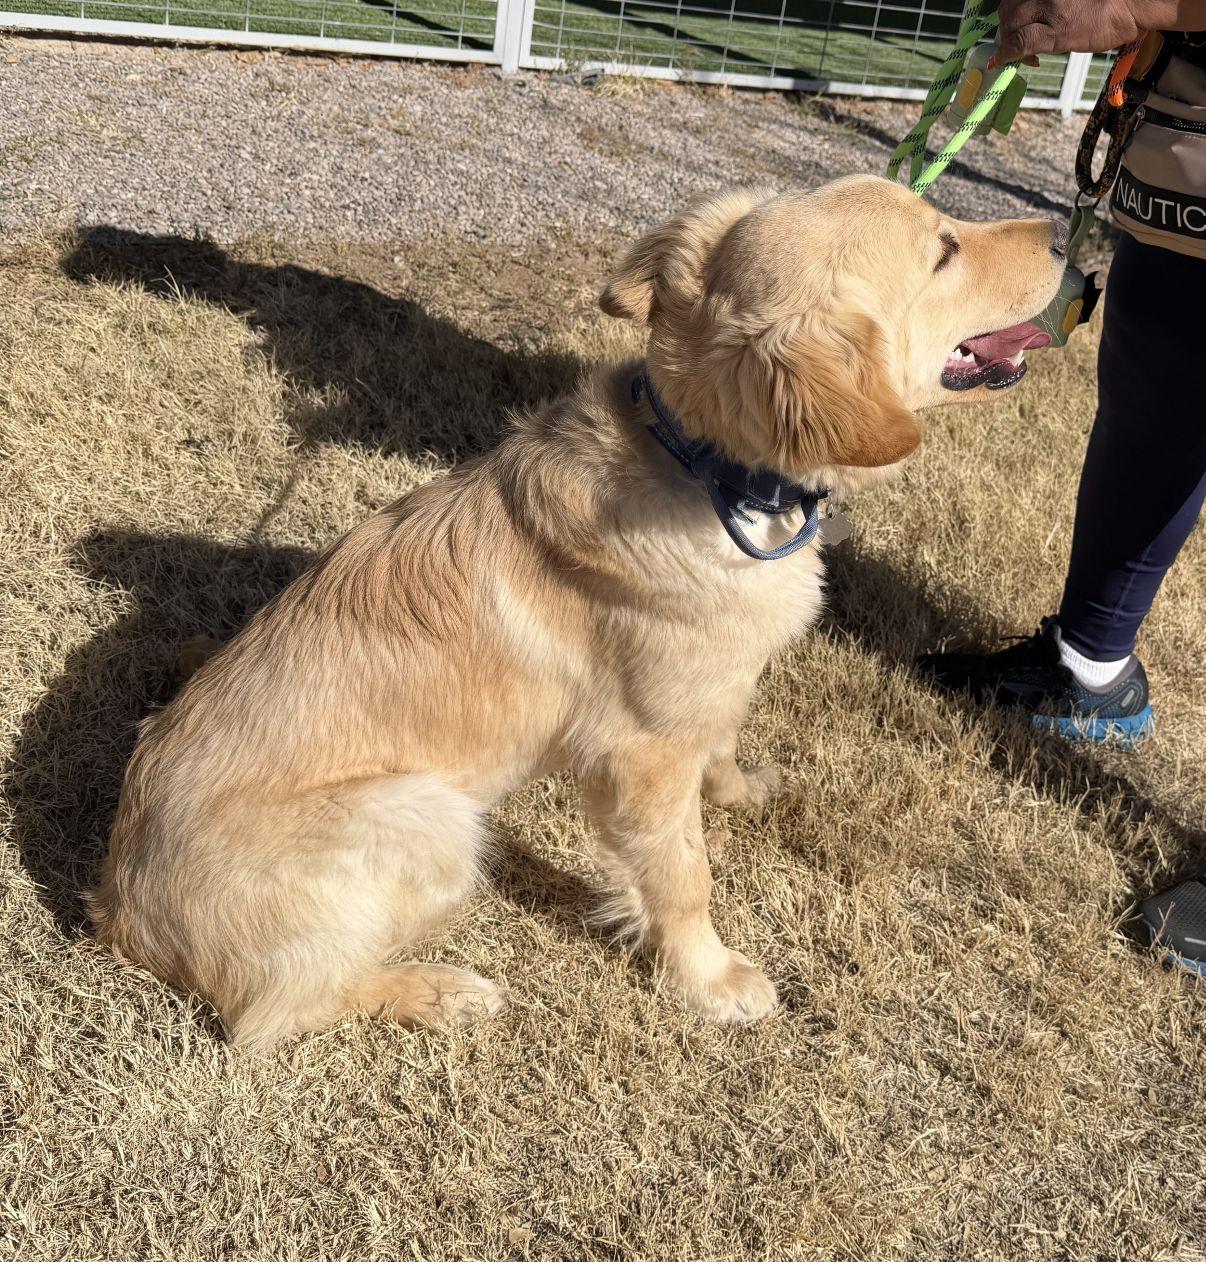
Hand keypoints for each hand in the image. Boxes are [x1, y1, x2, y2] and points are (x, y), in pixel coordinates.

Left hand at [994, 0, 1182, 64]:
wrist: (1133, 3)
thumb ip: (1052, 1)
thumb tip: (1038, 13)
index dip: (1011, 10)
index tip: (1017, 23)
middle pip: (1009, 9)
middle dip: (1007, 27)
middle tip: (1016, 40)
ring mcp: (1050, 9)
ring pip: (1011, 26)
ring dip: (1009, 41)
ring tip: (1020, 53)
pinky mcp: (1055, 32)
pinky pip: (1020, 43)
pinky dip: (1008, 54)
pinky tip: (1007, 61)